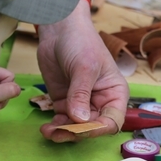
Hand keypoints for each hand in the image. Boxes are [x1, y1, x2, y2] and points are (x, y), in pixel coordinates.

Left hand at [37, 0, 129, 142]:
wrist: (59, 28)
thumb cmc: (81, 42)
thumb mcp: (84, 67)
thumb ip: (80, 94)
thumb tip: (79, 120)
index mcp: (114, 94)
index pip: (112, 121)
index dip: (98, 130)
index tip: (80, 129)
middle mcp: (100, 102)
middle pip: (92, 128)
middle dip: (76, 132)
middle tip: (59, 132)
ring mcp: (81, 103)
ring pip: (75, 127)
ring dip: (62, 132)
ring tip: (48, 131)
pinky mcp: (64, 102)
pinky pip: (61, 120)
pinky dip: (54, 126)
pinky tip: (46, 127)